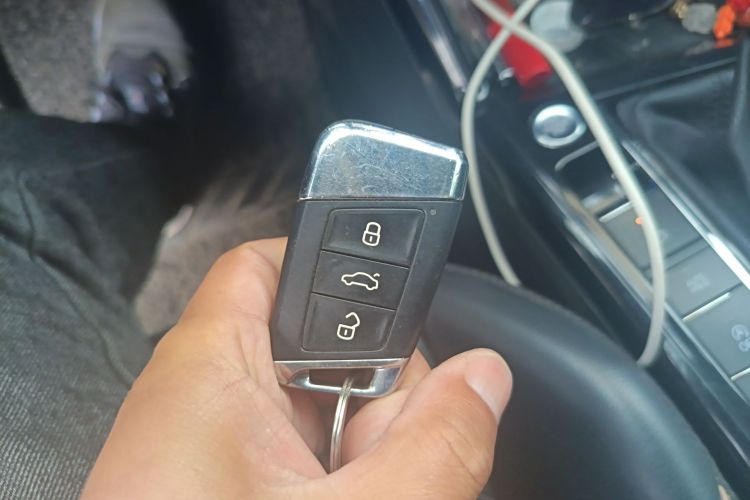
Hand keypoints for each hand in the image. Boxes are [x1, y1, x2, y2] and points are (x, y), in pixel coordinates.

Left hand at [83, 238, 511, 498]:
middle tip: (388, 455)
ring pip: (321, 409)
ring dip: (367, 447)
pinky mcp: (224, 488)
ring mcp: (214, 450)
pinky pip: (300, 456)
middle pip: (320, 341)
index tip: (401, 301)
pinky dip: (341, 479)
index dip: (339, 263)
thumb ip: (436, 443)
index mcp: (211, 372)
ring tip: (367, 496)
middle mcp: (204, 399)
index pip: (272, 264)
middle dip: (379, 387)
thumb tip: (486, 379)